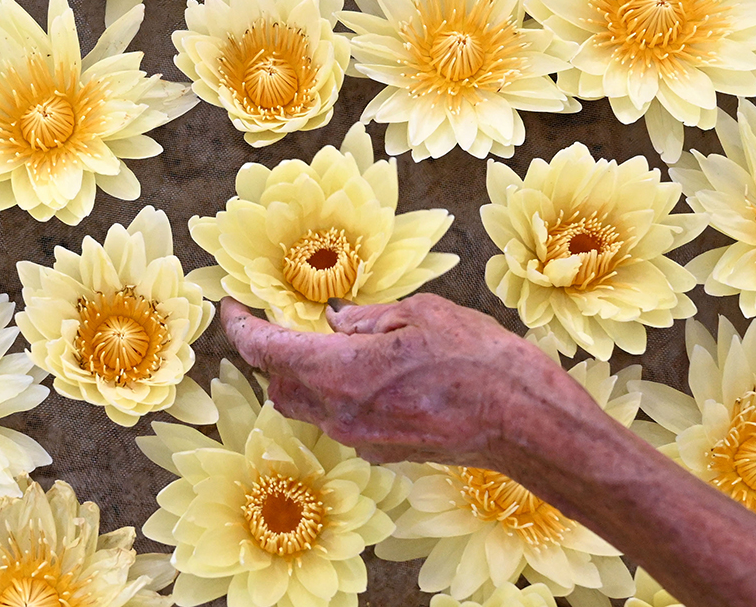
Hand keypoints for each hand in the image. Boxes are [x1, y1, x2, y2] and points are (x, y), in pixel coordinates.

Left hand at [219, 293, 585, 467]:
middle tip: (285, 321)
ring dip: (308, 376)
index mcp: (340, 372)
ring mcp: (362, 438)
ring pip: (310, 406)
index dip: (240, 326)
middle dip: (272, 353)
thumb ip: (369, 319)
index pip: (264, 351)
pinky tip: (376, 371)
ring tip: (336, 343)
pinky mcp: (385, 451)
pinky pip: (345, 420)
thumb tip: (339, 323)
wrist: (525, 423)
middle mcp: (340, 413)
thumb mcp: (421, 314)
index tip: (231, 304)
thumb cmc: (478, 361)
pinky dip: (342, 393)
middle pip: (279, 385)